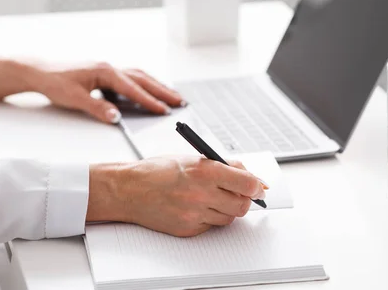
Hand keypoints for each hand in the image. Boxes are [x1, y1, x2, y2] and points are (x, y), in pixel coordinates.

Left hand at [0, 58, 184, 122]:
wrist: (38, 71)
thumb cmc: (54, 82)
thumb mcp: (74, 98)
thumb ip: (97, 108)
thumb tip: (116, 117)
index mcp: (105, 71)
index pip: (133, 88)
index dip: (150, 100)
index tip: (164, 110)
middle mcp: (110, 67)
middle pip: (143, 79)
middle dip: (163, 91)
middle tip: (180, 101)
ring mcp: (109, 69)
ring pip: (140, 76)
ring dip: (157, 86)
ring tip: (173, 96)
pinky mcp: (106, 73)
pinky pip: (131, 78)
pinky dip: (144, 85)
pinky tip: (150, 92)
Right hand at [86, 156, 266, 236]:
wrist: (129, 189)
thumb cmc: (158, 170)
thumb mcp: (194, 158)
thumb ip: (224, 165)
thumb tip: (250, 175)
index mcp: (206, 171)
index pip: (247, 183)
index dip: (256, 186)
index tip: (258, 186)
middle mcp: (202, 193)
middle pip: (242, 205)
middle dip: (244, 199)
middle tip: (238, 193)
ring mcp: (195, 214)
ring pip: (228, 217)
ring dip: (226, 208)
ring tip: (211, 197)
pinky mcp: (188, 228)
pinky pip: (211, 226)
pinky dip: (210, 217)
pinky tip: (196, 206)